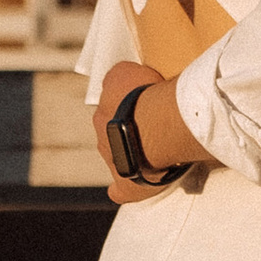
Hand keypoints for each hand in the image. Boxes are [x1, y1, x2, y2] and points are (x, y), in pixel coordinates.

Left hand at [94, 59, 177, 204]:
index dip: (128, 102)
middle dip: (128, 128)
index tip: (145, 103)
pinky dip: (124, 190)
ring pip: (117, 155)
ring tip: (156, 150)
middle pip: (111, 128)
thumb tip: (127, 77)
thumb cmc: (151, 95)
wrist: (159, 126)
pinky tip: (131, 188)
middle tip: (153, 127)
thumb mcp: (130, 70)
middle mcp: (101, 130)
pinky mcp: (125, 184)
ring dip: (130, 153)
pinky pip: (121, 189)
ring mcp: (112, 158)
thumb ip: (124, 74)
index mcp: (104, 105)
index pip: (111, 100)